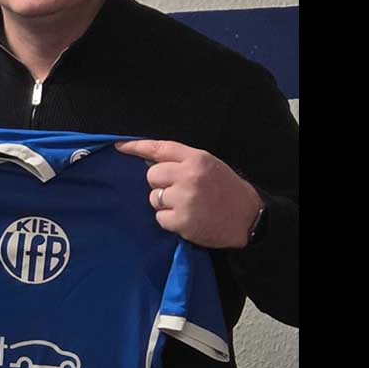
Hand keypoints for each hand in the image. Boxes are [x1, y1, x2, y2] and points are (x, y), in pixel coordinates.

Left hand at [114, 139, 262, 248]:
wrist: (249, 218)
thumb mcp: (208, 165)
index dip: (137, 147)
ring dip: (165, 204)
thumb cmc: (226, 189)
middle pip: (151, 175)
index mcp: (197, 159)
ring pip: (154, 198)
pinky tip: (188, 219)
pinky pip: (160, 218)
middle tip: (179, 191)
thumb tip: (148, 160)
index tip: (119, 146)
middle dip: (160, 184)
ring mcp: (185, 199)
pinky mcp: (182, 221)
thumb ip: (181, 161)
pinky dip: (169, 221)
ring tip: (186, 206)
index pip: (160, 148)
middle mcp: (189, 176)